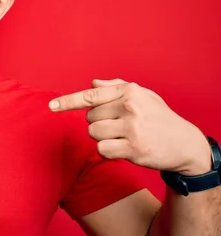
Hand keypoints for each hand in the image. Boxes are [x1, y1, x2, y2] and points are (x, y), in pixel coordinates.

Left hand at [49, 79, 210, 175]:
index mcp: (129, 91)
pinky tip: (125, 149)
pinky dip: (108, 151)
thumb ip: (116, 87)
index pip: (90, 96)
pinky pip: (102, 149)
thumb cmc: (159, 117)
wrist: (185, 144)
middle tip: (121, 126)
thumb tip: (93, 83)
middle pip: (89, 118)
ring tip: (123, 137)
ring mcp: (132, 128)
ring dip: (103, 138)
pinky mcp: (133, 148)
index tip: (51, 106)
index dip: (67, 102)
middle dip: (99, 123)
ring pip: (93, 134)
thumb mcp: (143, 96)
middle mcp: (129, 107)